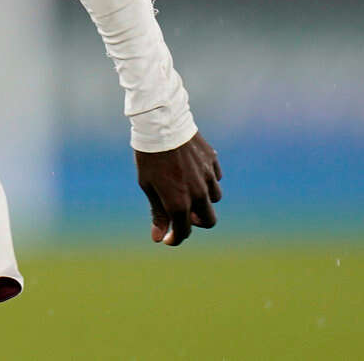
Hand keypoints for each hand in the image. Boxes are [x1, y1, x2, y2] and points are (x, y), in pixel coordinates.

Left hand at [134, 132, 221, 246]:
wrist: (160, 125)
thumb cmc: (149, 157)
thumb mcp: (148, 186)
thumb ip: (157, 213)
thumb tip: (159, 238)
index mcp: (179, 202)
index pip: (184, 231)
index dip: (176, 238)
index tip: (168, 238)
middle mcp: (198, 193)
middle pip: (209, 221)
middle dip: (197, 223)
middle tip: (183, 215)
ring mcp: (208, 176)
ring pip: (215, 199)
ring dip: (203, 200)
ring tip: (188, 190)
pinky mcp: (213, 161)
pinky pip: (216, 178)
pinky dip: (207, 181)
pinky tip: (193, 173)